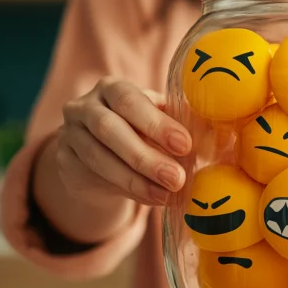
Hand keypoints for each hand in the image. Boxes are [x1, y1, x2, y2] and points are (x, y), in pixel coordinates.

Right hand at [57, 78, 191, 205]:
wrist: (104, 154)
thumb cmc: (143, 131)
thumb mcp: (163, 123)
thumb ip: (187, 126)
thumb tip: (222, 137)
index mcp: (112, 88)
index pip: (129, 99)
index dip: (156, 123)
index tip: (184, 145)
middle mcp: (84, 107)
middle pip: (109, 129)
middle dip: (145, 156)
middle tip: (177, 178)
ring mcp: (69, 135)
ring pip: (98, 158)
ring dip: (135, 180)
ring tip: (166, 195)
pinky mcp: (64, 163)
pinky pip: (92, 178)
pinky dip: (125, 191)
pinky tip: (151, 199)